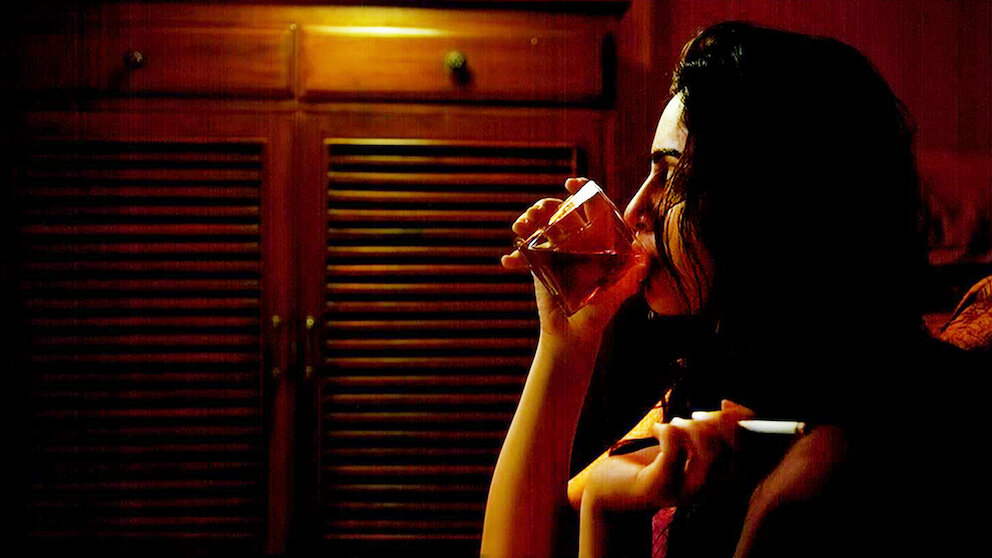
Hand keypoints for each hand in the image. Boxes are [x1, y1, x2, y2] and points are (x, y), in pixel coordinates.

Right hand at [502, 178, 648, 340]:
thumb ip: (629, 278)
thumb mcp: (616, 295)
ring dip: (528, 222)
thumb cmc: (598, 314)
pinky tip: (507, 262)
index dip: (584, 192)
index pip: (594, 208)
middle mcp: (579, 242)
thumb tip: (643, 261)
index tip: (572, 184)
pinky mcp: (540, 264)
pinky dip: (516, 256)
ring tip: (520, 227)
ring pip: (542, 226)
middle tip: (538, 211)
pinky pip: (526, 253)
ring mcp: (558, 251)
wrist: (573, 335)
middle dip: (548, 206)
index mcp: (599, 242)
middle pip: (563, 213)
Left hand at [582, 400, 755, 512]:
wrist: (613, 488)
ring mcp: (684, 491)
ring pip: (707, 451)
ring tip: (673, 424)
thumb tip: (728, 405)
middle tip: (692, 416)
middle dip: (713, 422)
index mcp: (718, 478)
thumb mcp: (684, 444)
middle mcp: (707, 489)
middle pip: (730, 449)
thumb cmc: (652, 461)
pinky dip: (667, 431)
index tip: (723, 404)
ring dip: (689, 427)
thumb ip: (707, 429)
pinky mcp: (660, 487)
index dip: (742, 421)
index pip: (748, 450)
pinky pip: (673, 450)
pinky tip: (657, 430)